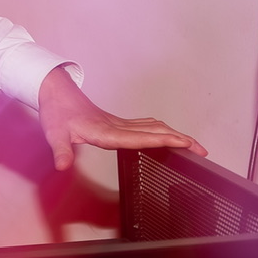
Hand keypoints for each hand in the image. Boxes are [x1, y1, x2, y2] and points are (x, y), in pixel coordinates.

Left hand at [36, 66, 206, 170]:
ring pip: (153, 127)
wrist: (55, 92)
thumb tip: (62, 164)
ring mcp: (118, 123)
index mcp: (105, 131)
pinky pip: (145, 126)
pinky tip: (167, 135)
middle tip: (203, 150)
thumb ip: (60, 151)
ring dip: (174, 134)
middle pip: (155, 131)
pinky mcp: (117, 122)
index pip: (140, 137)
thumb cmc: (56, 113)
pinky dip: (161, 131)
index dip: (164, 140)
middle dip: (181, 140)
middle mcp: (116, 126)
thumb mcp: (54, 134)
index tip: (184, 143)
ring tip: (193, 145)